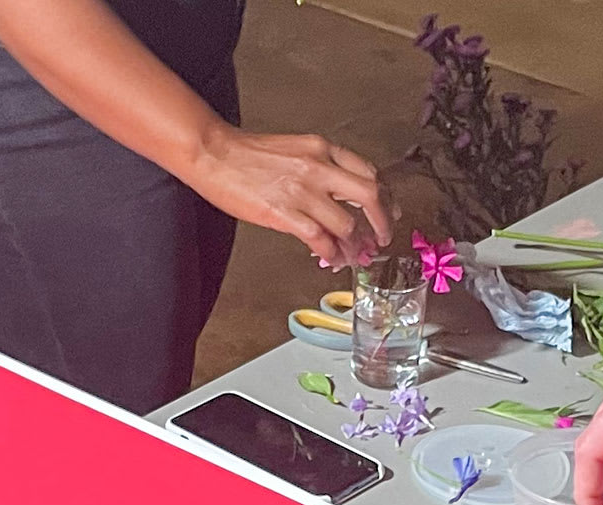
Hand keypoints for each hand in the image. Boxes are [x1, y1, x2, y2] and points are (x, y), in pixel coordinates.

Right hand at [186, 127, 392, 267]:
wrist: (214, 153)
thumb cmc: (248, 153)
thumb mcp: (296, 148)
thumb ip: (322, 167)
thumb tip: (341, 197)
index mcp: (323, 148)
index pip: (369, 172)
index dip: (385, 197)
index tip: (388, 212)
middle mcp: (318, 167)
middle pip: (370, 195)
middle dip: (383, 222)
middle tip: (382, 237)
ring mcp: (302, 191)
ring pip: (347, 223)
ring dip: (355, 245)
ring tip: (354, 255)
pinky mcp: (284, 213)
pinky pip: (320, 239)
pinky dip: (331, 253)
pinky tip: (331, 258)